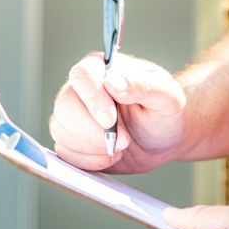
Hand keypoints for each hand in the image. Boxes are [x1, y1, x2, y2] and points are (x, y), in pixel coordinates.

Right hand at [47, 51, 186, 172]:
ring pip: (61, 131)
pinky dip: (88, 161)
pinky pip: (65, 153)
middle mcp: (82, 89)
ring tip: (121, 148)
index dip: (92, 99)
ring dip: (92, 147)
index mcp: (102, 68)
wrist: (164, 139)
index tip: (110, 120)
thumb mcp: (166, 96)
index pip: (82, 76)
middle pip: (65, 105)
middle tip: (124, 141)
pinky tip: (109, 156)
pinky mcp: (72, 140)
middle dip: (93, 131)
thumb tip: (113, 82)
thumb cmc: (165, 112)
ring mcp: (73, 115)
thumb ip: (142, 86)